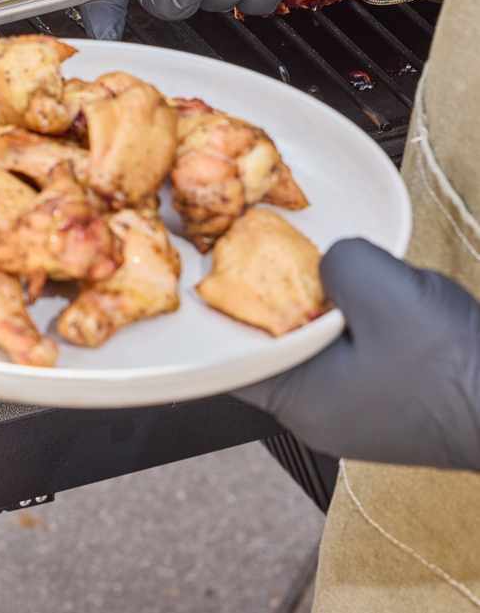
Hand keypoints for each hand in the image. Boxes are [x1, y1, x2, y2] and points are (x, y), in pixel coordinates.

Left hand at [233, 238, 479, 470]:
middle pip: (274, 345)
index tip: (209, 269)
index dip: (218, 312)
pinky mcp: (395, 402)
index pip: (230, 358)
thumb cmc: (456, 365)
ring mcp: (359, 412)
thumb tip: (333, 260)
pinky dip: (361, 322)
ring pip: (319, 346)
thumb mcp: (383, 290)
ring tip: (331, 267)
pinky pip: (358, 353)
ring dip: (326, 307)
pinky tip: (381, 293)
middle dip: (275, 298)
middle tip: (268, 251)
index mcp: (299, 402)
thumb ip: (337, 263)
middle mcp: (320, 415)